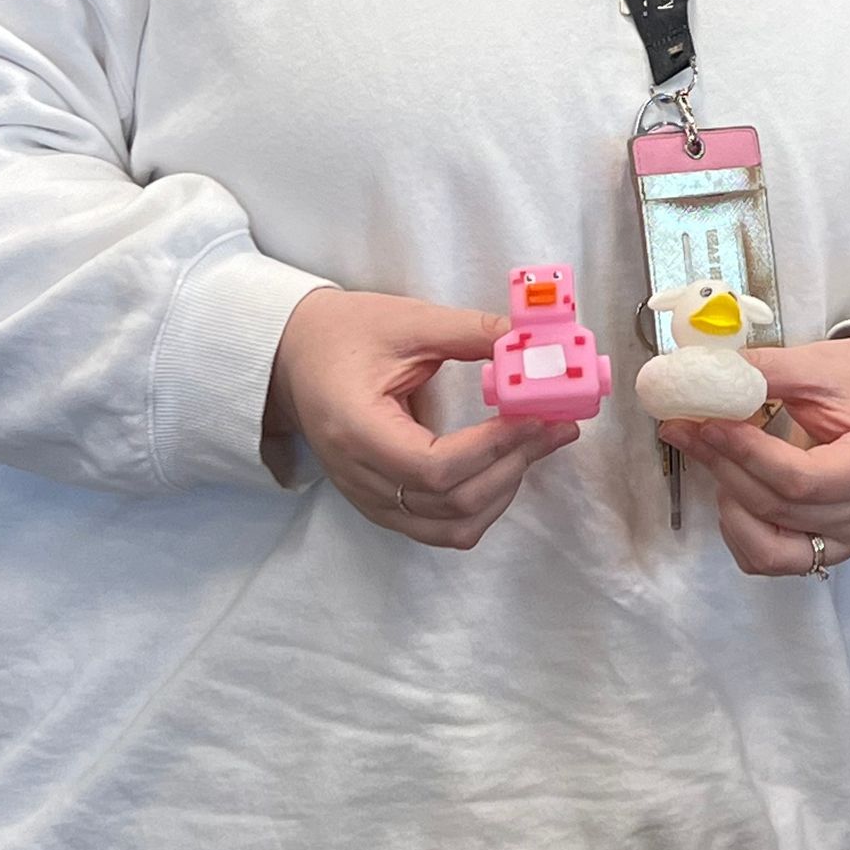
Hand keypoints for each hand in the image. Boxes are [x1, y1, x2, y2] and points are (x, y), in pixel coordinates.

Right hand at [266, 288, 576, 548]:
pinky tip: (505, 467)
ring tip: (536, 444)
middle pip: (450, 501)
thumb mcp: (407, 322)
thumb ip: (470, 334)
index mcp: (356, 428)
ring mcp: (368, 498)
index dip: (493, 447)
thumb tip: (535, 343)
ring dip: (503, 490)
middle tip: (556, 426)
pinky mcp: (381, 504)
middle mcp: (359, 476)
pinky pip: (439, 528)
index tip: (536, 415)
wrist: (293, 357)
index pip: (433, 466)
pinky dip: (481, 506)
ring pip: (451, 527)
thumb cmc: (344, 334)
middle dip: (514, 465)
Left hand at [657, 335, 849, 580]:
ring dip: (731, 506)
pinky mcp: (829, 545)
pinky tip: (733, 490)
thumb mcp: (824, 365)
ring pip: (770, 548)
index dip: (747, 454)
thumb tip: (704, 376)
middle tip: (687, 429)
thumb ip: (766, 372)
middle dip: (724, 468)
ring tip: (718, 460)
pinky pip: (773, 559)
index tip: (708, 423)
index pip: (801, 479)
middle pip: (779, 510)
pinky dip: (742, 531)